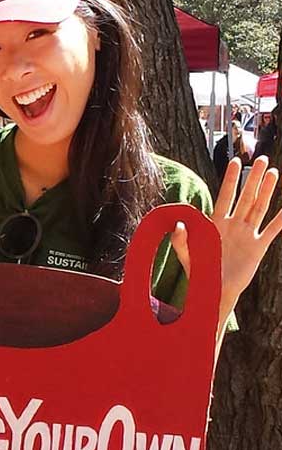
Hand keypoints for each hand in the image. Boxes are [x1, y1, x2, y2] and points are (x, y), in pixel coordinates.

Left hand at [172, 156, 281, 312]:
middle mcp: (233, 224)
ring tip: (274, 173)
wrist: (215, 291)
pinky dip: (281, 220)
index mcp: (216, 223)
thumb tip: (179, 225)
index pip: (225, 195)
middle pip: (246, 196)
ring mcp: (247, 234)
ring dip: (267, 191)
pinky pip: (272, 230)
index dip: (231, 179)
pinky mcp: (258, 247)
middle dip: (254, 178)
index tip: (236, 161)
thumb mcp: (186, 254)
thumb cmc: (199, 271)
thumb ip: (181, 240)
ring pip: (259, 208)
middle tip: (263, 159)